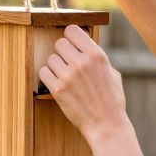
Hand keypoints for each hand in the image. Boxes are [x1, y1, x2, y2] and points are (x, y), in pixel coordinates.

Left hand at [38, 25, 127, 141]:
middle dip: (63, 52)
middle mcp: (82, 62)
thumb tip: (84, 45)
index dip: (70, 37)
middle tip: (68, 63)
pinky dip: (48, 77)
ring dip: (56, 66)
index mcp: (97, 55)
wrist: (106, 125)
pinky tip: (57, 83)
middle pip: (59, 43)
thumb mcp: (112, 73)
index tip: (71, 44)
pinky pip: (43, 72)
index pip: (72, 30)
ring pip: (51, 58)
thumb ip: (97, 57)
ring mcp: (68, 76)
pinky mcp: (58, 89)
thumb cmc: (111, 100)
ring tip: (65, 76)